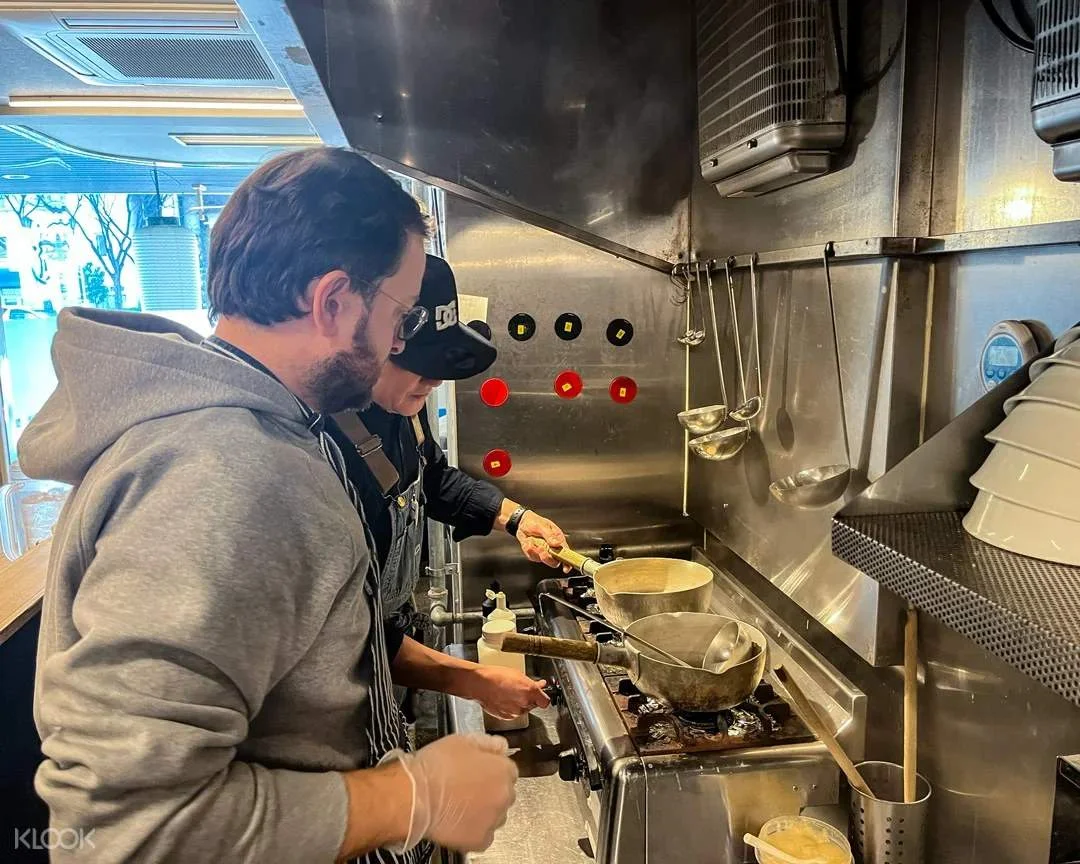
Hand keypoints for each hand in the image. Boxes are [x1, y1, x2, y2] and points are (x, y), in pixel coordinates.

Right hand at [383, 734, 517, 851]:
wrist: (415, 796)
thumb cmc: (435, 768)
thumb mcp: (462, 741)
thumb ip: (488, 743)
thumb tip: (501, 746)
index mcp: (503, 770)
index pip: (508, 771)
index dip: (491, 770)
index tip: (478, 773)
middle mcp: (504, 796)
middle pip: (503, 793)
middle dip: (489, 791)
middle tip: (466, 789)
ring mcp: (494, 820)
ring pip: (495, 815)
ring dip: (483, 811)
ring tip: (460, 805)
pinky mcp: (481, 840)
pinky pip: (483, 835)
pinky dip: (473, 830)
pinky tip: (458, 820)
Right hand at [469, 665, 550, 719]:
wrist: (479, 684)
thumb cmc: (495, 676)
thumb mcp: (518, 674)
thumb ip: (531, 682)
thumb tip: (540, 685)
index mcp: (529, 691)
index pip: (545, 702)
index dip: (543, 698)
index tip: (541, 695)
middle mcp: (524, 703)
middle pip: (534, 705)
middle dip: (530, 698)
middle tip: (521, 689)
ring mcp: (515, 712)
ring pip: (523, 709)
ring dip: (520, 703)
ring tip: (509, 693)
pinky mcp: (506, 717)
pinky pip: (513, 713)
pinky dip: (511, 708)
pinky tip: (504, 699)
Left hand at [516, 511, 568, 569]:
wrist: (522, 524)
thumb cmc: (535, 522)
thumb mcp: (542, 526)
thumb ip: (549, 535)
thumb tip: (557, 543)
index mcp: (559, 540)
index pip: (567, 554)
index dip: (568, 563)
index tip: (566, 568)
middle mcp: (553, 549)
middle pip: (554, 561)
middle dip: (547, 557)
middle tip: (541, 549)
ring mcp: (544, 553)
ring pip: (541, 559)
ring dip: (535, 551)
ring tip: (531, 540)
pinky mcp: (535, 555)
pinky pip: (532, 556)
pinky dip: (528, 549)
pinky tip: (528, 541)